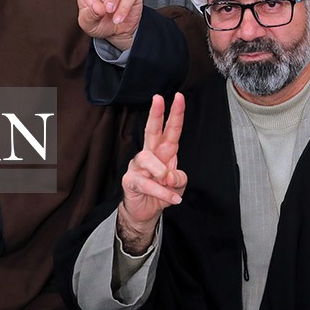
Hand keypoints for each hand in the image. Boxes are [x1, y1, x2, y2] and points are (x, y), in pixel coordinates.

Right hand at [117, 93, 186, 253]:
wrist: (146, 212)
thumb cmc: (162, 192)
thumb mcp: (178, 186)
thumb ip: (179, 178)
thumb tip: (170, 176)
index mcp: (163, 151)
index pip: (170, 130)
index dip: (175, 114)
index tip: (179, 97)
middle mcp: (149, 154)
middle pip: (151, 130)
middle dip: (155, 113)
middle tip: (158, 98)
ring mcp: (137, 166)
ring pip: (147, 158)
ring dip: (162, 172)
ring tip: (168, 183)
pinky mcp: (130, 180)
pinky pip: (146, 182)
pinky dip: (162, 193)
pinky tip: (172, 199)